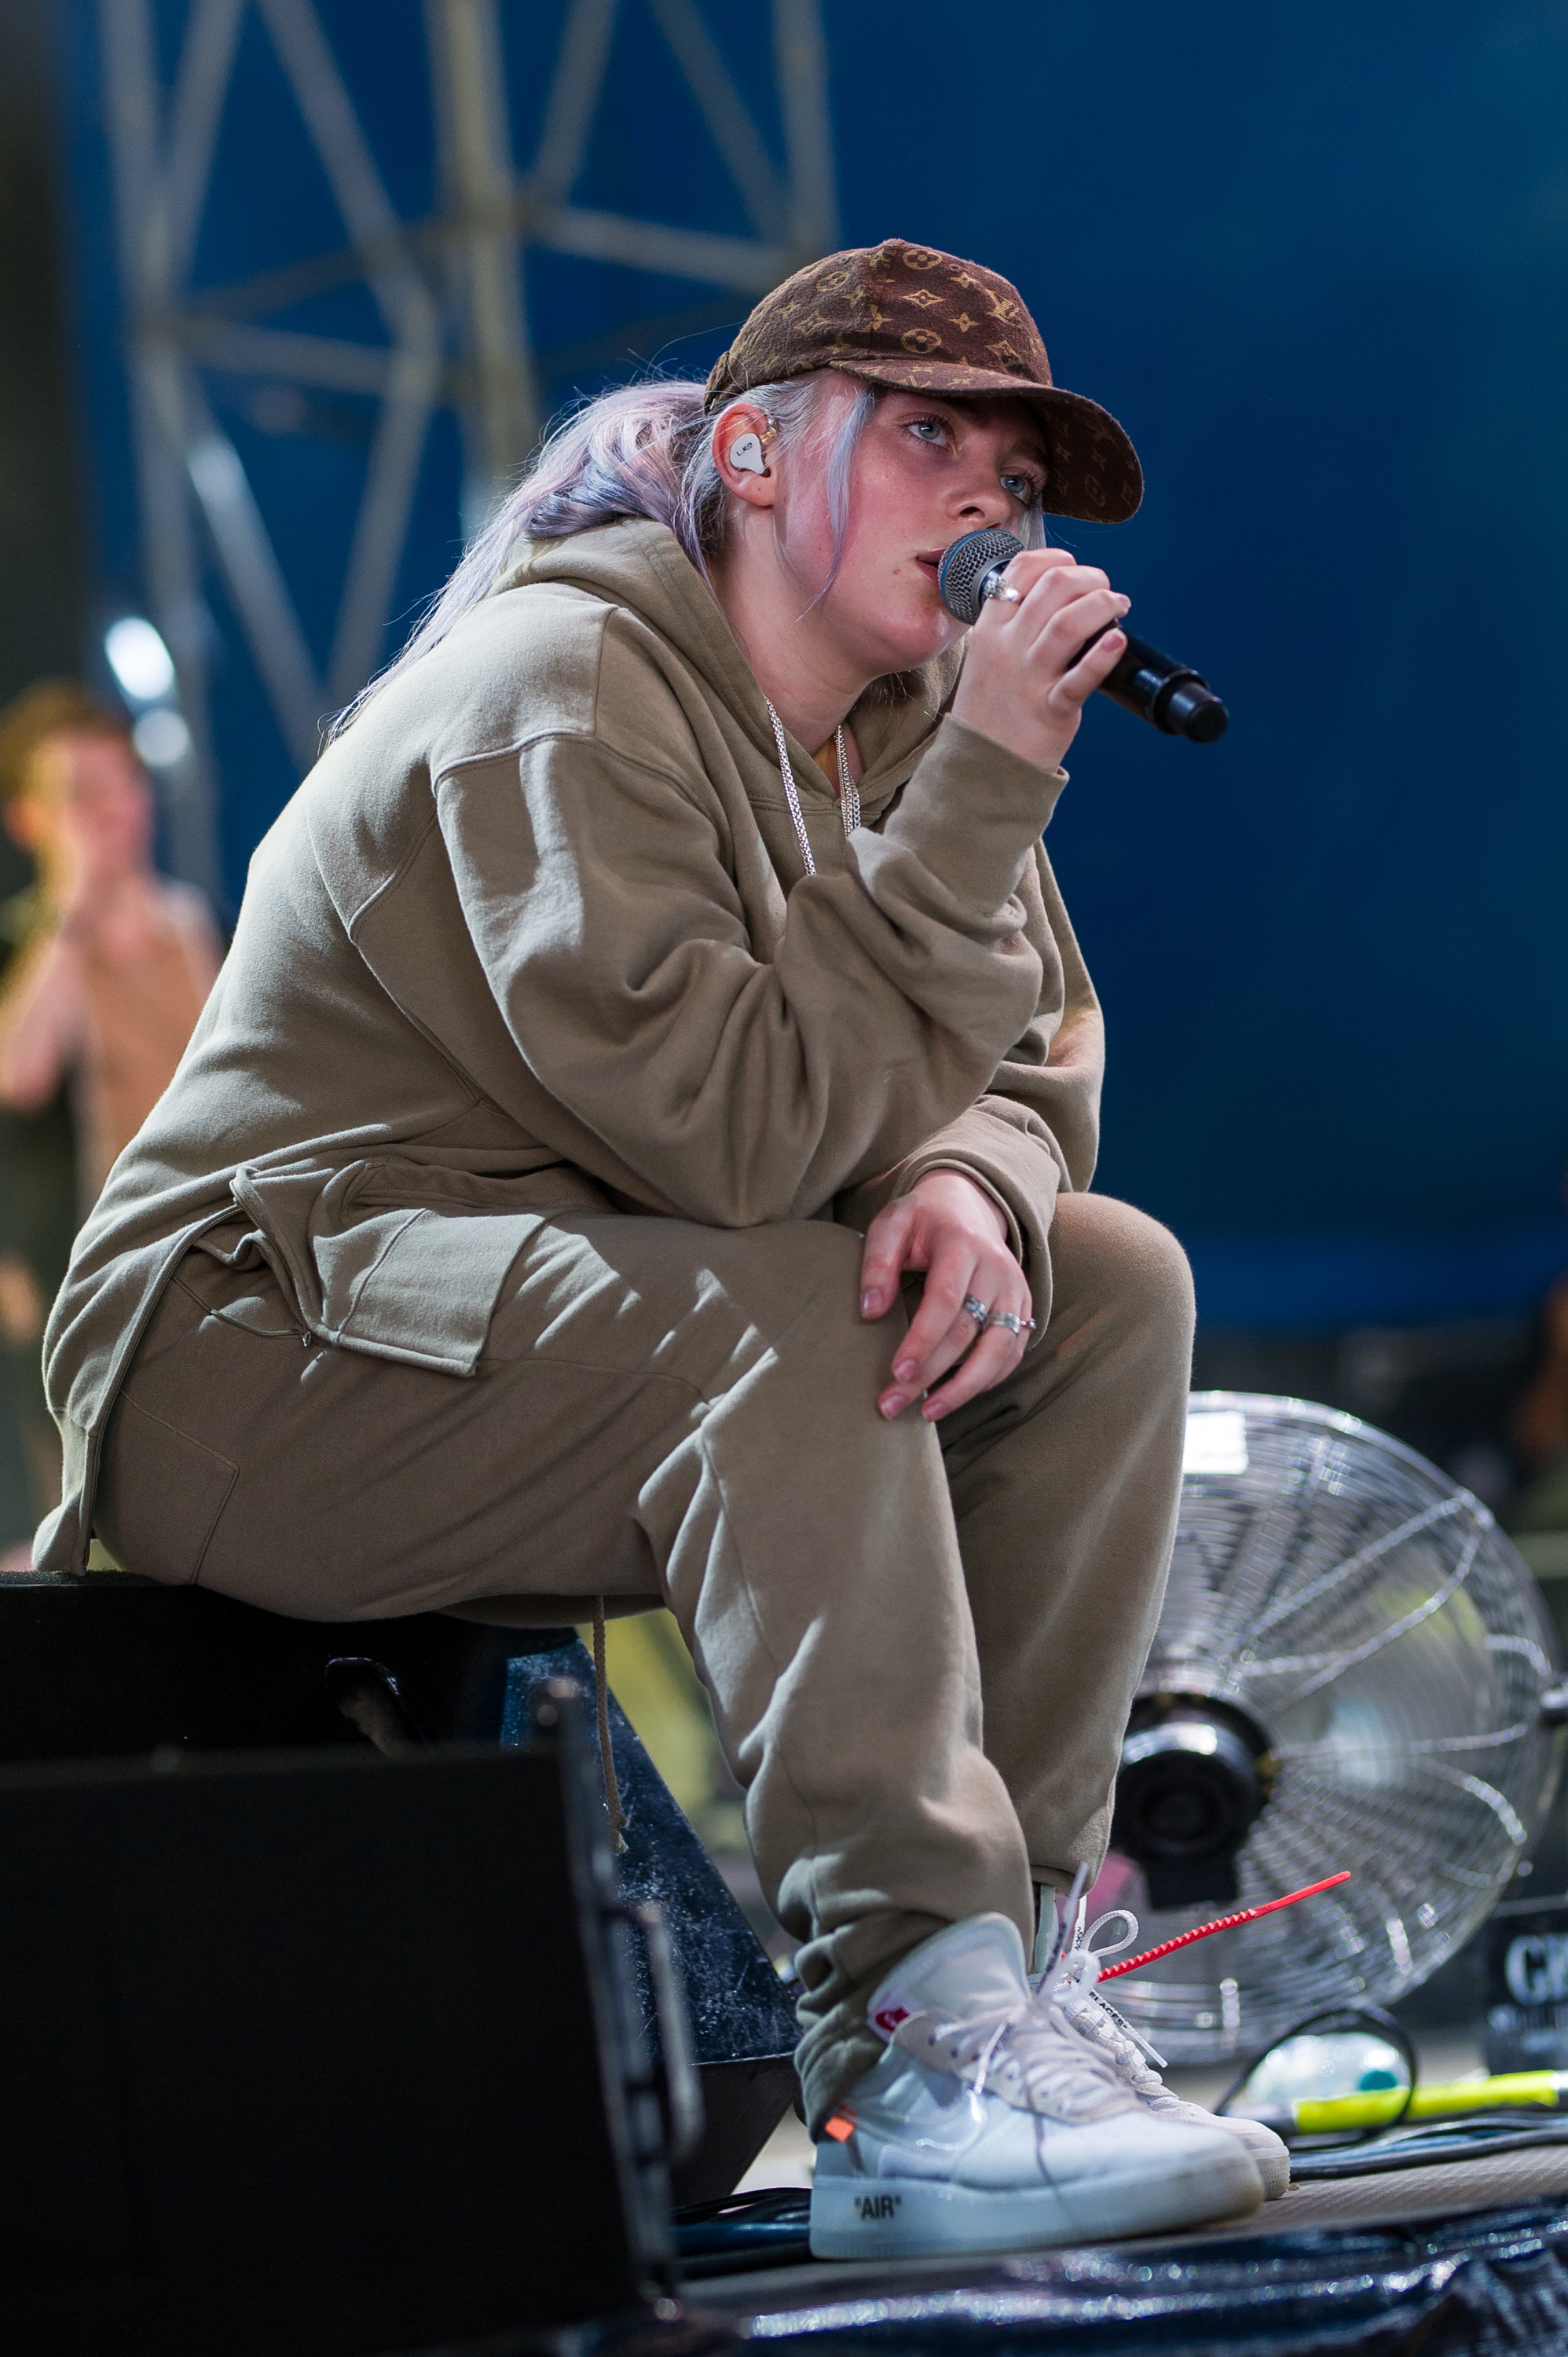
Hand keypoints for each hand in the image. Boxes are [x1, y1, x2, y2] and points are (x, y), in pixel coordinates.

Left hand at [859, 1170, 1032, 1422]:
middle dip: (931, 1374)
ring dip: (965, 1388)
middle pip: (967, 1332)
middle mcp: (997, 1269)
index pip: (946, 1300)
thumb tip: (869, 1312)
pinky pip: (1012, 1353)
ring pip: (999, 1349)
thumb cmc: (922, 1219)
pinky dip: (987, 1380)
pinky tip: (955, 1396)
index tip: (897, 1373)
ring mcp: (1015, 1291)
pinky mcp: (1023, 1309)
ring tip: (927, 1413)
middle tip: (892, 1405)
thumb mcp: (892, 1224)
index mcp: (962, 1245)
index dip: (922, 1340)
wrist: (969, 1206)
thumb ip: (877, 1263)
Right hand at [951, 547, 1130, 774]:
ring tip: (1119, 607)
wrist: (979, 766)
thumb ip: (1014, 624)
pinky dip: (1103, 657)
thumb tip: (1059, 595)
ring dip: (1102, 605)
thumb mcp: (987, 656)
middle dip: (1090, 577)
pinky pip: (1079, 679)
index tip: (1076, 569)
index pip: (1022, 568)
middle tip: (1106, 590)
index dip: (1058, 559)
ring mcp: (1028, 679)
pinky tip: (1118, 642)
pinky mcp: (1050, 710)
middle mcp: (1007, 647)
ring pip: (1067, 623)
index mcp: (991, 628)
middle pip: (1053, 586)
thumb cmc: (991, 710)